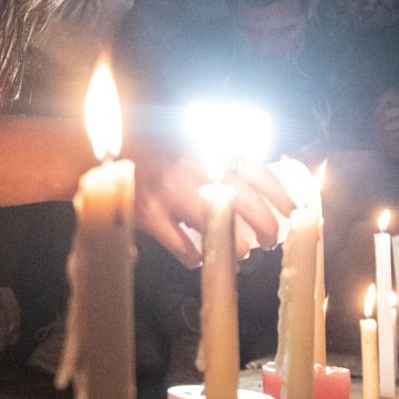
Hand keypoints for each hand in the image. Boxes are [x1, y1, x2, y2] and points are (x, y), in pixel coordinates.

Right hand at [133, 144, 292, 267]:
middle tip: (270, 239)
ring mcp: (170, 193)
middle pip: (244, 200)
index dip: (280, 194)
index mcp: (207, 149)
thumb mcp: (190, 139)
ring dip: (235, 245)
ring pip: (216, 225)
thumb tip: (255, 180)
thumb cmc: (153, 145)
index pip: (255, 171)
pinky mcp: (149, 215)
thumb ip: (217, 154)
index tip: (295, 211)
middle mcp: (193, 169)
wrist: (103, 144)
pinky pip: (181, 246)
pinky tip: (198, 258)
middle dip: (266, 225)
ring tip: (241, 252)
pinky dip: (194, 256)